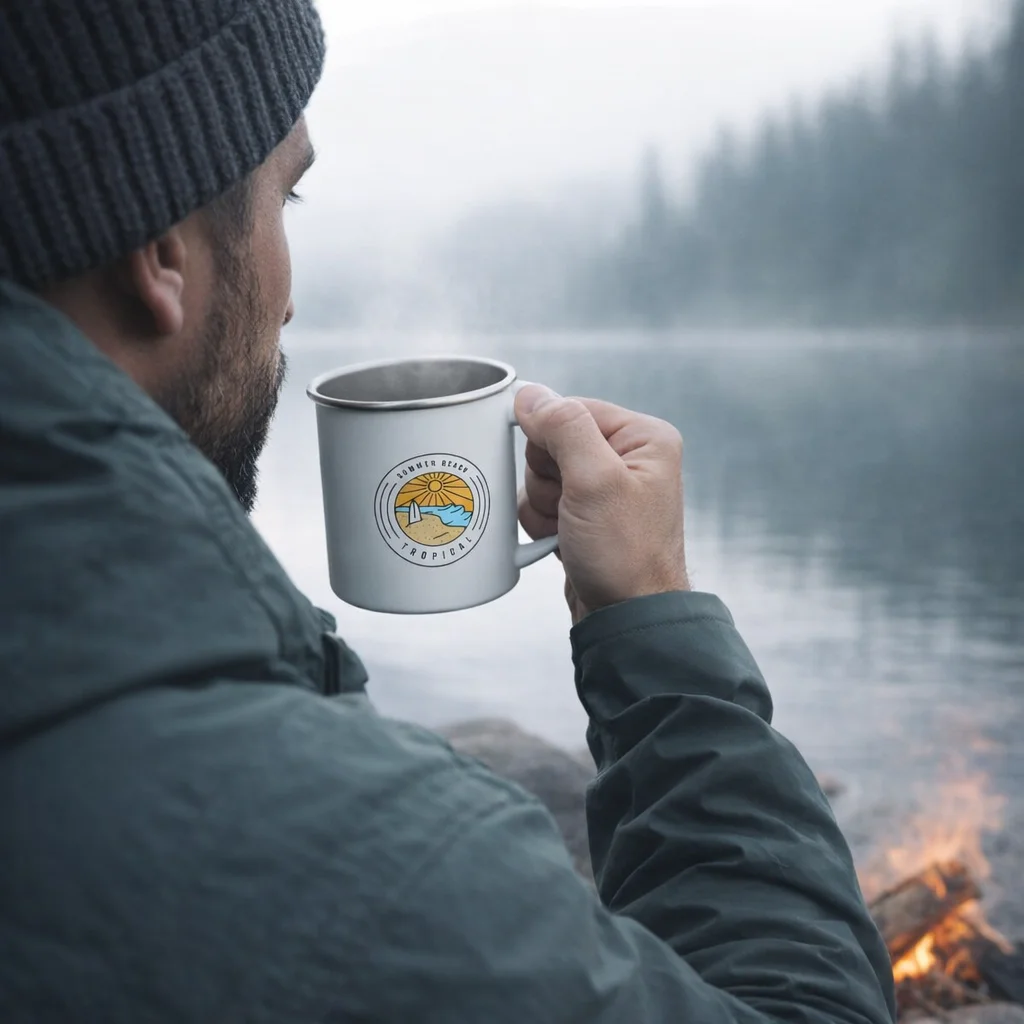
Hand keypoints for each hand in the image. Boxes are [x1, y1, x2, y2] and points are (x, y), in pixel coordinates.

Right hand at [515, 385, 688, 623]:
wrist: (626, 618)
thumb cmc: (625, 554)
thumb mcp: (595, 481)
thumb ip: (564, 428)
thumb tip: (531, 394)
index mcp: (643, 437)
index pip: (572, 408)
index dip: (550, 438)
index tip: (557, 472)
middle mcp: (627, 459)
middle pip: (551, 442)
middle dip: (546, 478)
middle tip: (569, 506)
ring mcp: (604, 490)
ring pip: (540, 475)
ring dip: (541, 504)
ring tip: (568, 528)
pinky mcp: (585, 516)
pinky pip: (541, 503)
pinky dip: (541, 523)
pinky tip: (560, 540)